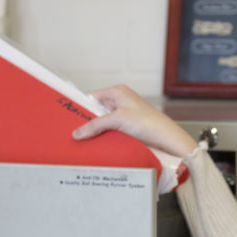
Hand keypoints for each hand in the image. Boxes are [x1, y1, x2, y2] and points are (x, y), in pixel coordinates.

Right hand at [71, 85, 198, 157]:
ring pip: (103, 123)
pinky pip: (110, 131)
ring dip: (96, 132)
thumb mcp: (118, 120)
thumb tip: (77, 132)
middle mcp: (121, 101)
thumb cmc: (149, 123)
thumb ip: (96, 125)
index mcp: (118, 92)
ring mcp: (124, 115)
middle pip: (96, 111)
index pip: (91, 97)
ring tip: (83, 140)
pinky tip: (97, 145)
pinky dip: (104, 137)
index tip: (68, 118)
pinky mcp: (128, 128)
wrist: (168, 140)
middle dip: (87, 122)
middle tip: (74, 132)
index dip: (80, 107)